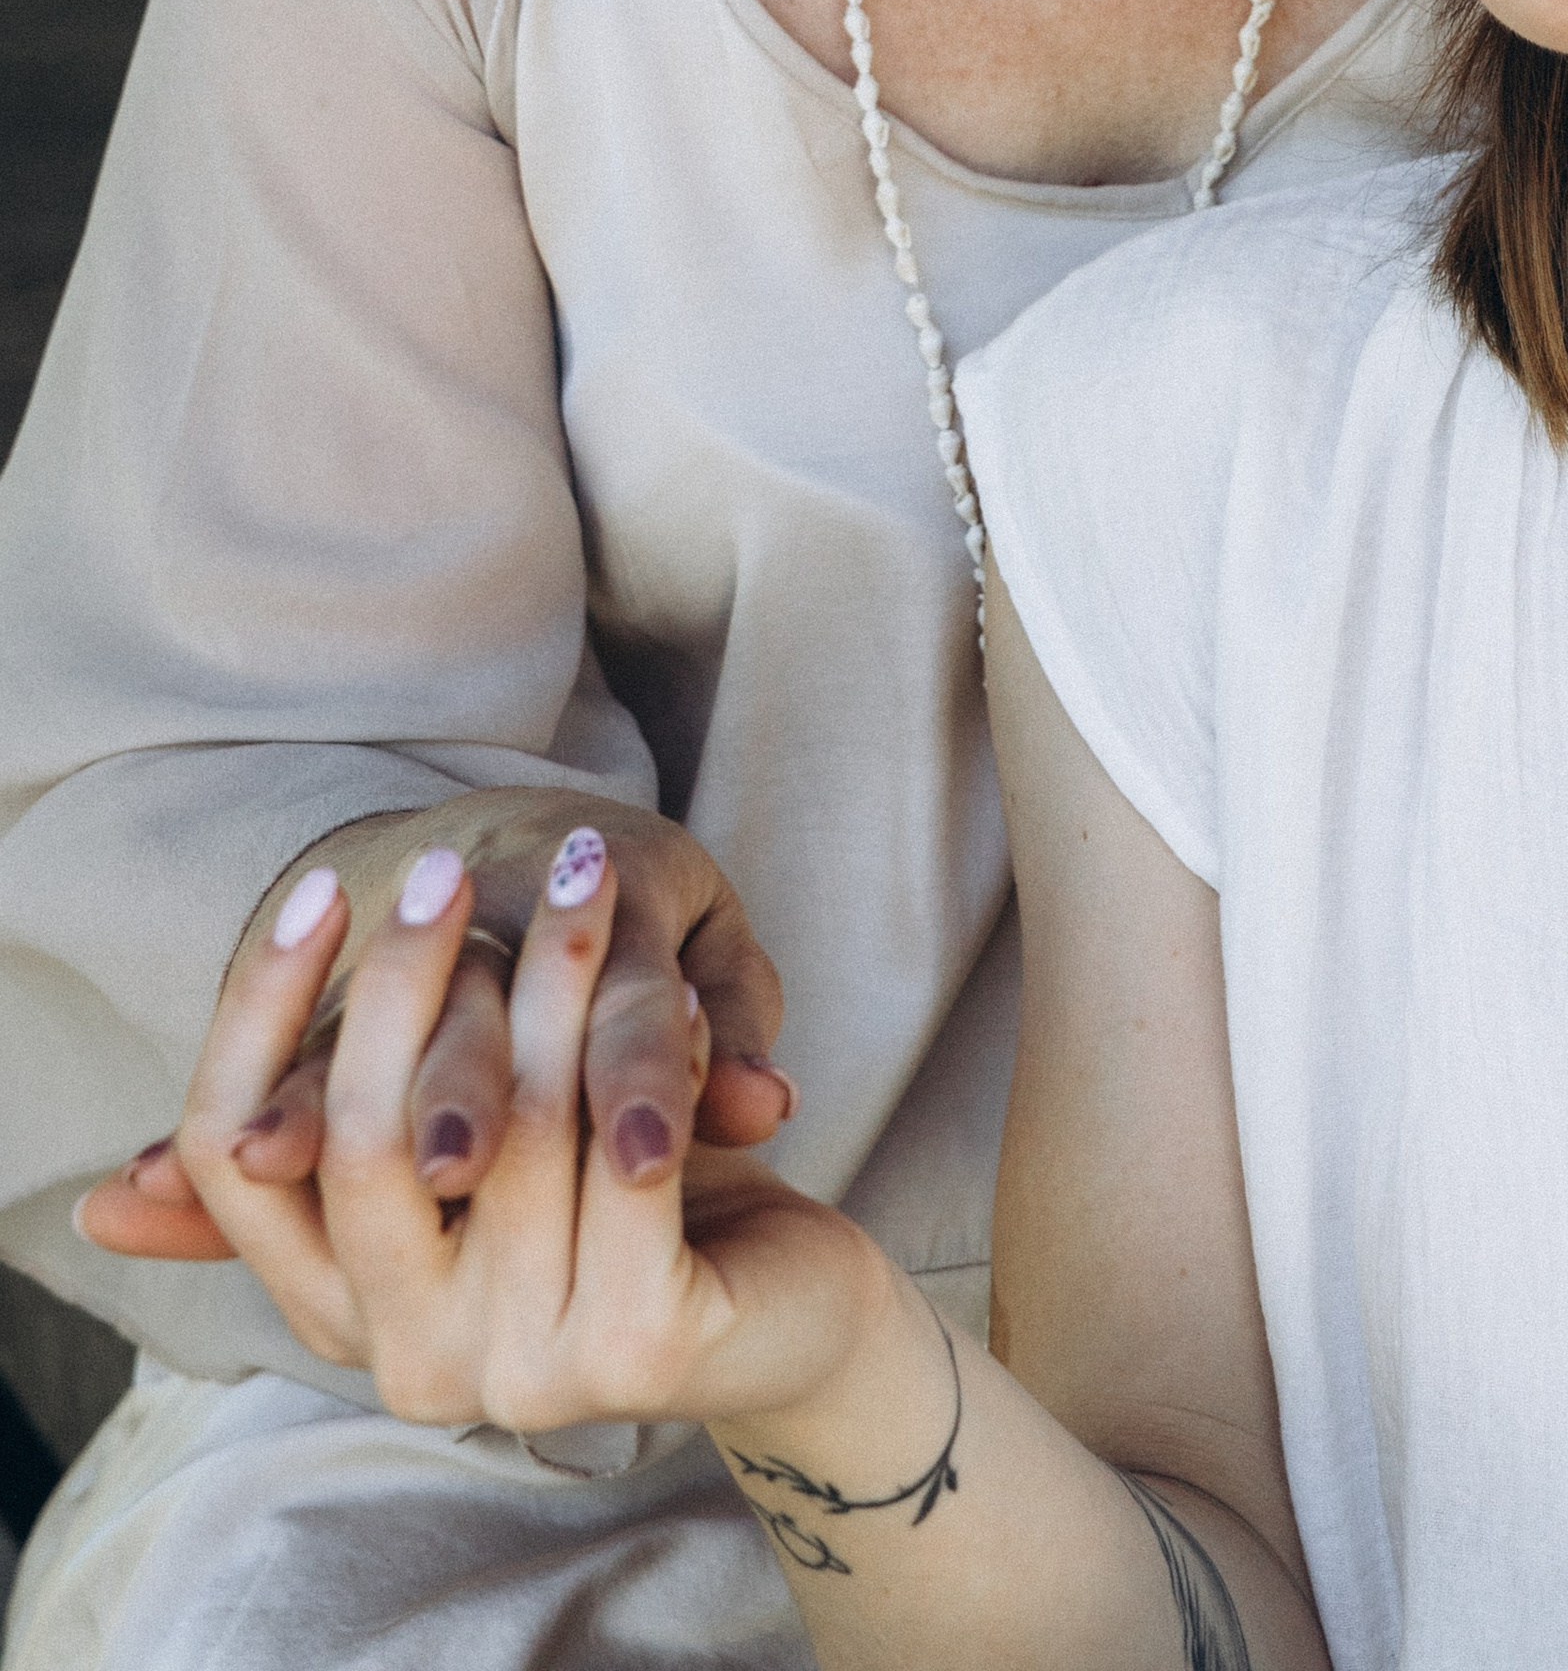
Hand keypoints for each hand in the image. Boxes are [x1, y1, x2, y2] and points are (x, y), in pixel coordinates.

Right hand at [154, 823, 880, 1441]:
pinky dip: (656, 1054)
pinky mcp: (645, 1349)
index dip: (262, 1020)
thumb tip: (108, 1198)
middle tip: (444, 862)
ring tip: (578, 866)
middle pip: (363, 1140)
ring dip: (549, 981)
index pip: (240, 1162)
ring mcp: (527, 1368)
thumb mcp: (462, 1159)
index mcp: (345, 1314)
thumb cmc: (606, 1203)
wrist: (797, 1300)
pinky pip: (631, 1170)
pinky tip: (677, 973)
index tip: (314, 888)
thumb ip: (323, 1159)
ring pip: (513, 1131)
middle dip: (405, 981)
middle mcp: (414, 1363)